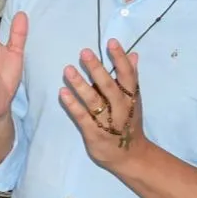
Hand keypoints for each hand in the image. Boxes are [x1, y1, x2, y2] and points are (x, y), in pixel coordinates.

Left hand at [59, 41, 144, 171]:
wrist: (129, 155)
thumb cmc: (128, 121)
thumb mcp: (133, 99)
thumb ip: (130, 77)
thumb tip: (134, 54)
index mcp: (131, 97)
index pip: (128, 75)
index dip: (120, 59)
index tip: (111, 42)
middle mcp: (121, 107)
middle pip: (109, 86)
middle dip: (97, 69)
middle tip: (84, 52)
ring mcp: (107, 121)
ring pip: (94, 100)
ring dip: (80, 84)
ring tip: (67, 69)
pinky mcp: (94, 132)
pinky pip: (82, 116)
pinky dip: (72, 104)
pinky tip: (62, 92)